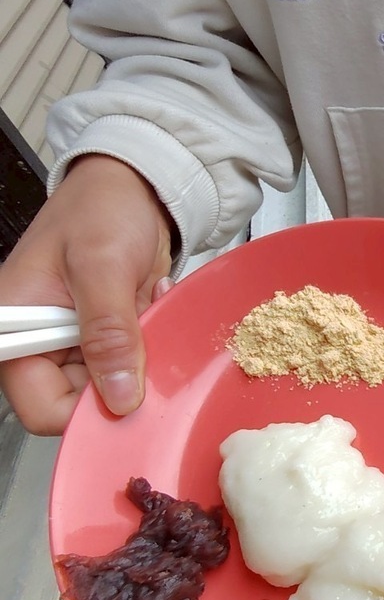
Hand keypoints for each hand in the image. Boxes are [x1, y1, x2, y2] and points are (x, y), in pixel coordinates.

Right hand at [0, 155, 175, 434]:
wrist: (135, 187)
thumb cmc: (102, 209)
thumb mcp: (102, 267)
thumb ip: (108, 334)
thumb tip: (119, 398)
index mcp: (15, 329)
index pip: (41, 408)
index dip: (87, 411)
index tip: (131, 394)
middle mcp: (41, 343)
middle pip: (80, 404)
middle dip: (123, 381)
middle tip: (146, 341)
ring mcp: (75, 341)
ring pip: (114, 386)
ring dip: (142, 359)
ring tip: (146, 309)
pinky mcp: (107, 335)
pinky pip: (133, 362)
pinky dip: (150, 343)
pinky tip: (151, 304)